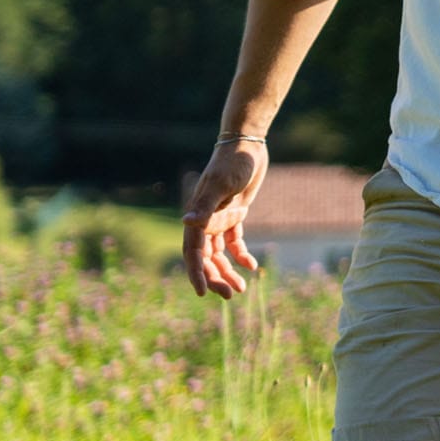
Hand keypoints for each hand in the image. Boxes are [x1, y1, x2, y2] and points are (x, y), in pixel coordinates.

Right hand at [181, 139, 268, 297]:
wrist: (247, 145)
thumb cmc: (232, 162)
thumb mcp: (221, 184)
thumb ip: (206, 206)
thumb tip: (187, 223)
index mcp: (197, 215)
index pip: (193, 252)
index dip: (196, 273)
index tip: (203, 293)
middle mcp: (204, 219)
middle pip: (206, 257)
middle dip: (216, 277)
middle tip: (231, 295)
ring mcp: (219, 217)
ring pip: (219, 253)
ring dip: (228, 271)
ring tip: (241, 289)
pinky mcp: (234, 213)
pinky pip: (234, 240)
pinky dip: (241, 254)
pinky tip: (252, 266)